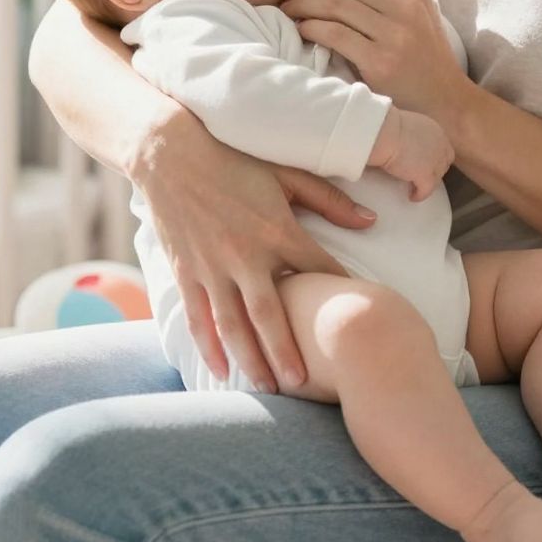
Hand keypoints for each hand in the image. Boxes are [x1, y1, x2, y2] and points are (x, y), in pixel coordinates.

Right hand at [136, 111, 376, 393]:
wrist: (169, 152)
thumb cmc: (234, 160)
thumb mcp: (286, 172)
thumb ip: (329, 201)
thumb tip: (372, 221)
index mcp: (277, 229)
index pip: (317, 270)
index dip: (338, 295)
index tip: (356, 322)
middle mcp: (244, 253)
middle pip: (270, 315)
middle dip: (287, 352)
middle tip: (303, 385)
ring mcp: (211, 266)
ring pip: (233, 324)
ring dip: (250, 360)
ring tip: (268, 389)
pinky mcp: (185, 271)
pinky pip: (198, 317)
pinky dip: (209, 347)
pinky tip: (221, 372)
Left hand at [279, 0, 467, 125]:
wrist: (445, 100)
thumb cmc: (422, 55)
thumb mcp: (416, 10)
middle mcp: (406, 5)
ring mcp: (395, 33)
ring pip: (333, 4)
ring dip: (302, 4)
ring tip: (289, 11)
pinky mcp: (380, 61)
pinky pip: (334, 33)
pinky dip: (310, 27)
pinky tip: (302, 31)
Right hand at [374, 107, 454, 200]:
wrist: (382, 132)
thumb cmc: (384, 125)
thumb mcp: (404, 125)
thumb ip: (411, 134)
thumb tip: (403, 141)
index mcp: (434, 130)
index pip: (444, 148)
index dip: (437, 158)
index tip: (427, 163)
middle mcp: (440, 145)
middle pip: (444, 164)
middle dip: (435, 171)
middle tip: (422, 176)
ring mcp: (434, 161)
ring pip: (436, 178)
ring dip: (428, 184)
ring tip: (416, 188)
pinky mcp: (425, 175)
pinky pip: (426, 190)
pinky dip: (420, 194)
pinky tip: (412, 197)